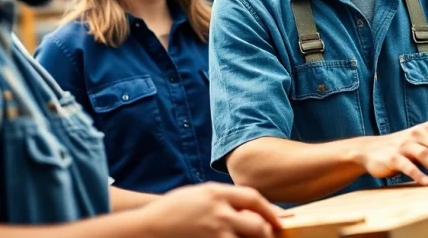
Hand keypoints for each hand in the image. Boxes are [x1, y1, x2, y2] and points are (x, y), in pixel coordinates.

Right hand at [141, 183, 281, 237]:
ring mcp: (214, 233)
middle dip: (268, 234)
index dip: (271, 210)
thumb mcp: (200, 194)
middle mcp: (219, 214)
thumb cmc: (173, 210)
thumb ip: (224, 198)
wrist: (147, 228)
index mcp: (217, 194)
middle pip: (258, 225)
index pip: (254, 198)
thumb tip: (251, 210)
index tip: (280, 221)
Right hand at [356, 121, 427, 185]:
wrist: (370, 150)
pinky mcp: (392, 157)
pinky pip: (408, 165)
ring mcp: (404, 144)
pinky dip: (419, 174)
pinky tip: (427, 183)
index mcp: (427, 128)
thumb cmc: (402, 149)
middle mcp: (417, 133)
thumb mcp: (421, 142)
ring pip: (426, 154)